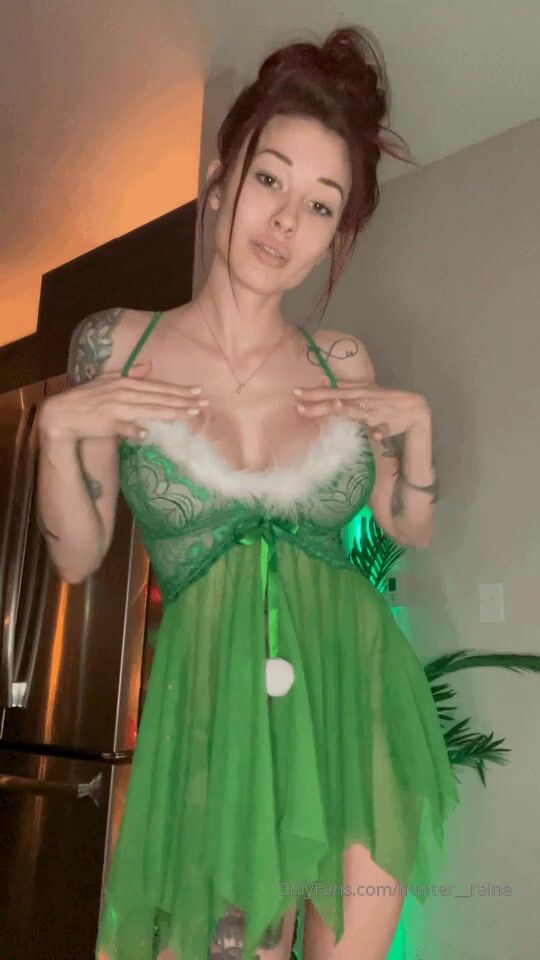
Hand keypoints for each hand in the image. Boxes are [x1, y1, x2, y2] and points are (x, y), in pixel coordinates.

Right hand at [37, 357, 208, 442]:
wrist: (64, 412)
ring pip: (148, 410)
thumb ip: (131, 373)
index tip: (198, 392)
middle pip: (159, 398)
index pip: (158, 387)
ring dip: (169, 413)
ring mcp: (116, 408)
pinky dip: (134, 431)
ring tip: (188, 415)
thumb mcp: (109, 379)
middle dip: (182, 401)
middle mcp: (124, 393)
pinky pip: (124, 428)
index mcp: (126, 382)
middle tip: (202, 404)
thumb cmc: (88, 396)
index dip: (179, 390)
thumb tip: (149, 364)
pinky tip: (147, 434)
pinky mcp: (107, 423)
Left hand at [292, 377, 430, 440]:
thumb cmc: (385, 404)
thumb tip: (323, 380)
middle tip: (300, 405)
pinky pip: (385, 429)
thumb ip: (345, 388)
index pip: (333, 392)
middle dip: (321, 402)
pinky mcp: (392, 423)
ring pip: (362, 411)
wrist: (416, 409)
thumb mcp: (364, 394)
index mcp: (358, 393)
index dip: (314, 393)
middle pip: (341, 401)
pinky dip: (380, 432)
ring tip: (336, 407)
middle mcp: (366, 400)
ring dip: (350, 409)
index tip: (295, 393)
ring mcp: (379, 411)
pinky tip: (375, 436)